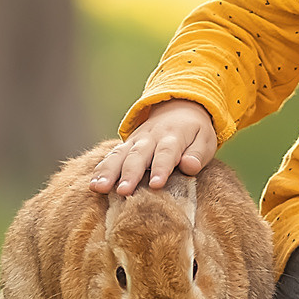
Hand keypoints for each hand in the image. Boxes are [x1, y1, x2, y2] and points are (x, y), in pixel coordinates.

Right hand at [90, 101, 217, 194]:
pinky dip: (101, 169)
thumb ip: (198, 154)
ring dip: (109, 171)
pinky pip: (111, 156)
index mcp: (174, 136)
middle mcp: (151, 138)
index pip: (166, 153)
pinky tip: (93, 185)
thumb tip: (189, 166)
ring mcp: (136, 141)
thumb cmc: (196, 131)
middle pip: (139, 155)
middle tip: (123, 191)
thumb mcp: (206, 139)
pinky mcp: (126, 146)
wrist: (179, 107)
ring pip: (120, 155)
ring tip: (99, 188)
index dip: (160, 168)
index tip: (155, 185)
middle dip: (130, 173)